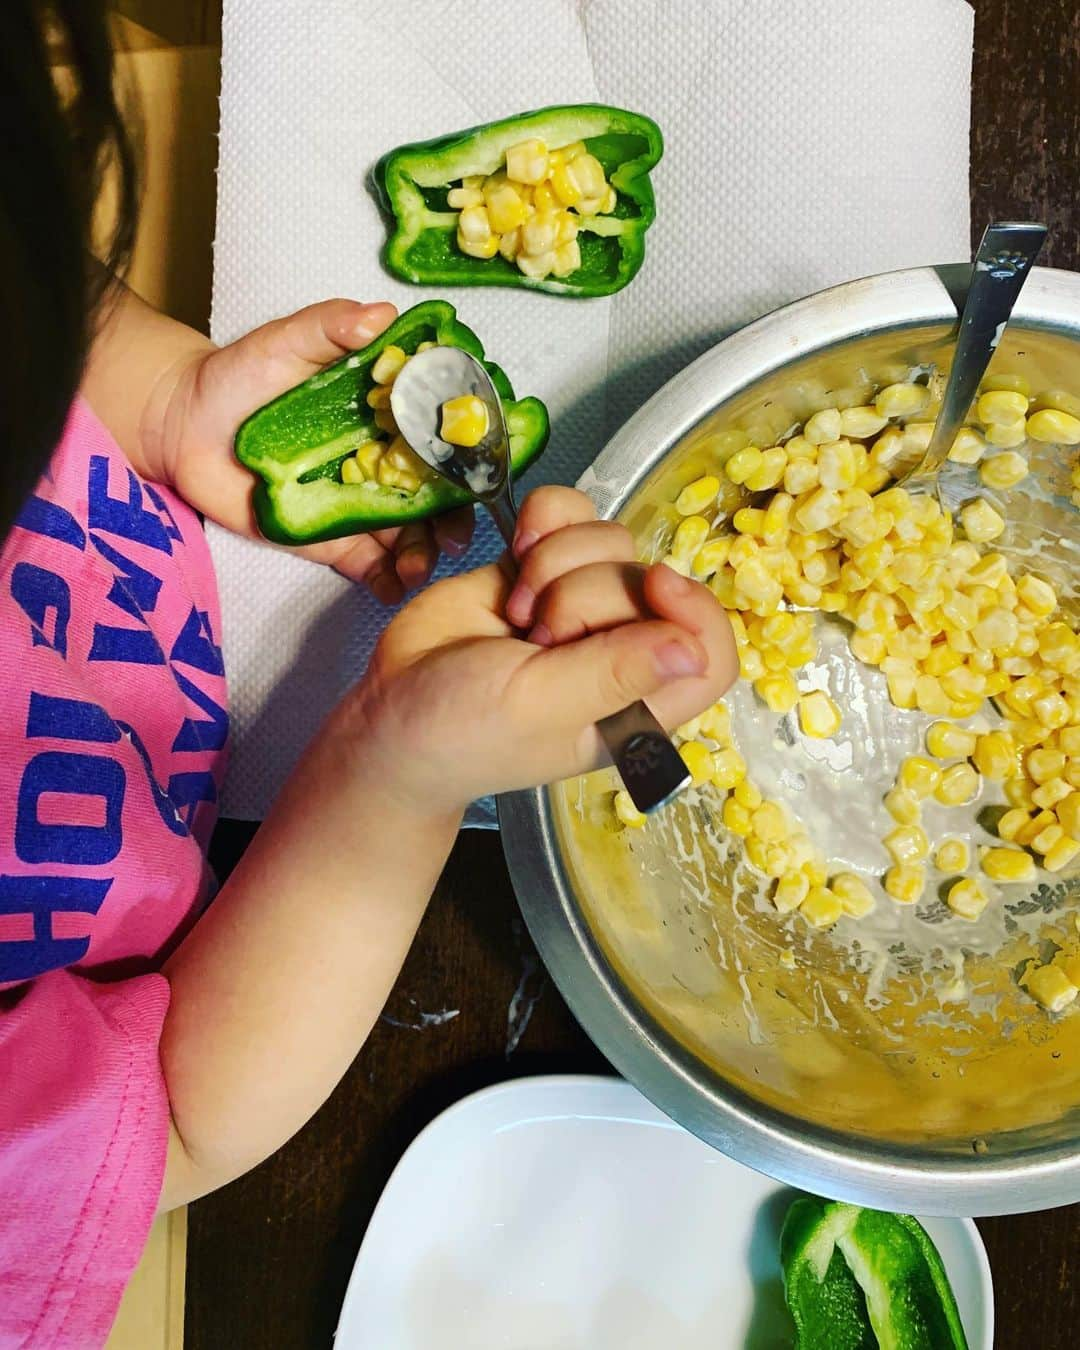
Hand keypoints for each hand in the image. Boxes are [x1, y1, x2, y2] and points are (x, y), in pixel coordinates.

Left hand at [155, 298, 474, 602]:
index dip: (469, 456)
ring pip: (408, 534)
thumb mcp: (285, 341)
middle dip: (452, 519)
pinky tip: (393, 589)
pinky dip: (385, 579)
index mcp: (388, 414)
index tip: (483, 472)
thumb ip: (331, 327)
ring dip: (421, 554)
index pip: (442, 435)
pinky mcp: (330, 537)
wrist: (181, 424)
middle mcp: (384, 460)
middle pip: (436, 495)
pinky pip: (367, 563)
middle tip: (452, 537)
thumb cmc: (237, 375)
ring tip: (415, 569)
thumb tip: (381, 315)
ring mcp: (360, 502)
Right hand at [340, 486, 737, 812]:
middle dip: (586, 592)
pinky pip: (573, 513)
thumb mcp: (539, 708)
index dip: (694, 611)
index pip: (711, 654)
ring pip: (612, 541)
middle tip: (537, 637)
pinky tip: (514, 552)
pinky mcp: (545, 565)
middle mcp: (622, 650)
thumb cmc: (463, 732)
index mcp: (639, 705)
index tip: (650, 586)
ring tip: (517, 610)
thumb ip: (614, 673)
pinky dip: (545, 519)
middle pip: (651, 584)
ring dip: (557, 559)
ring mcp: (584, 601)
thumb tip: (693, 648)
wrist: (391, 711)